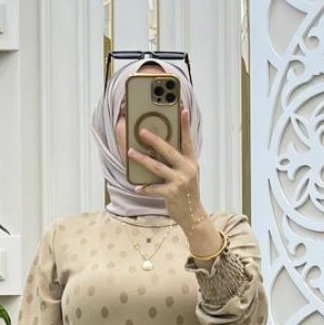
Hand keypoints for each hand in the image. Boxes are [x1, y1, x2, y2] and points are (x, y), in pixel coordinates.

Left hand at [132, 108, 207, 235]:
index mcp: (191, 161)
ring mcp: (180, 181)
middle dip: (154, 140)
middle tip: (142, 131)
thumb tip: (160, 147)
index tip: (182, 110)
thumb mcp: (188, 173)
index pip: (188, 140)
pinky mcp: (172, 193)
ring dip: (142, 159)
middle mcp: (187, 169)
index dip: (185, 125)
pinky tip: (137, 187)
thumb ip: (178, 160)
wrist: (193, 214)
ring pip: (157, 167)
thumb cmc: (187, 191)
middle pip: (168, 150)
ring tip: (131, 153)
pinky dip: (144, 188)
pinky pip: (154, 188)